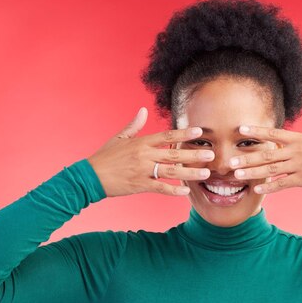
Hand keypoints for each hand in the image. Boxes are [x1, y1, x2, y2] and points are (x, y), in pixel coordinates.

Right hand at [87, 107, 213, 196]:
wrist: (90, 176)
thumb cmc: (105, 157)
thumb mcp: (119, 138)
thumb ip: (134, 125)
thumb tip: (144, 111)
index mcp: (141, 142)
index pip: (166, 136)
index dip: (183, 134)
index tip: (199, 132)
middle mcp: (144, 155)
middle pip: (173, 154)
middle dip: (193, 154)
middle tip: (211, 154)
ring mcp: (142, 171)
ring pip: (171, 171)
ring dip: (189, 172)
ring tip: (205, 173)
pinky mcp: (139, 185)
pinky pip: (160, 188)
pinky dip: (173, 190)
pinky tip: (186, 191)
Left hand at [228, 97, 301, 193]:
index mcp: (300, 139)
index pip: (274, 133)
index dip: (256, 131)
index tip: (241, 129)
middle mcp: (297, 152)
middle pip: (267, 153)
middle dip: (247, 158)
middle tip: (230, 161)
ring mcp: (299, 167)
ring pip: (271, 169)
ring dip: (253, 173)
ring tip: (237, 175)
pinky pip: (283, 183)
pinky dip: (270, 187)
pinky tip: (257, 189)